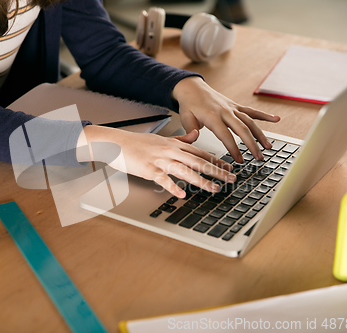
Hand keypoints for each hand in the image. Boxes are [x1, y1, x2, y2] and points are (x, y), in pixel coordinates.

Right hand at [77, 126, 235, 197]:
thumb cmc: (137, 143)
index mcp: (174, 144)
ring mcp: (159, 160)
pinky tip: (181, 194)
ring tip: (214, 189)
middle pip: (198, 161)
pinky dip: (172, 187)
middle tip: (231, 179)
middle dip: (216, 171)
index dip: (217, 161)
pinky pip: (162, 179)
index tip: (230, 168)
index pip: (200, 153)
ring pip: (185, 170)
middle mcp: (170, 151)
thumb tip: (196, 134)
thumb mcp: (162, 138)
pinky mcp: (148, 169)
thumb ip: (181, 138)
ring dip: (201, 180)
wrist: (115, 142)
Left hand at [172, 76, 280, 162]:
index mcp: (212, 116)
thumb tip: (195, 137)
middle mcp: (225, 111)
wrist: (192, 88)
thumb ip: (190, 129)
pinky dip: (264, 115)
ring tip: (269, 147)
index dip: (233, 148)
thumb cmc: (189, 104)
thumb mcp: (185, 118)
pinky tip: (276, 119)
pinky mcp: (236, 106)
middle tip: (259, 158)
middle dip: (252, 144)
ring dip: (260, 134)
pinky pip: (251, 111)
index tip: (239, 160)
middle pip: (242, 129)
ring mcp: (232, 108)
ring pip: (250, 121)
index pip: (225, 135)